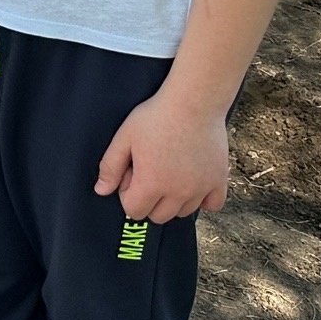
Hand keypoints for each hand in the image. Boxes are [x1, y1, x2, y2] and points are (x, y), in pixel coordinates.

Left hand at [95, 86, 231, 222]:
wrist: (193, 102)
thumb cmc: (155, 117)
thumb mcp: (124, 138)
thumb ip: (110, 167)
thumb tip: (101, 191)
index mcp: (152, 184)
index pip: (134, 211)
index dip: (127, 194)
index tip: (132, 173)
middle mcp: (178, 193)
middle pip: (158, 216)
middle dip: (148, 200)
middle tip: (149, 171)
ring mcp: (201, 189)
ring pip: (184, 212)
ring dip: (173, 201)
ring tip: (170, 171)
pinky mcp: (219, 181)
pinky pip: (213, 205)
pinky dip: (203, 200)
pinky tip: (193, 182)